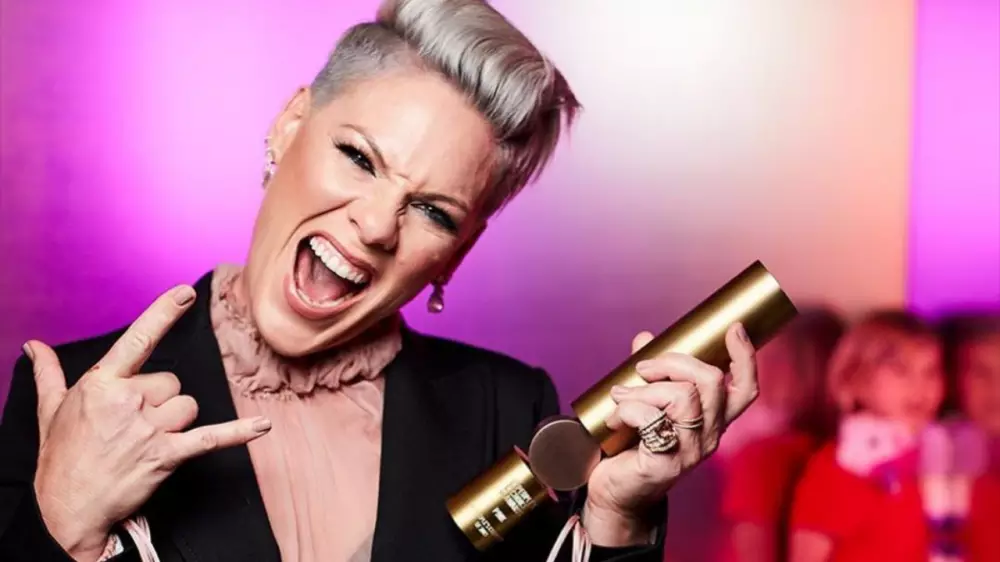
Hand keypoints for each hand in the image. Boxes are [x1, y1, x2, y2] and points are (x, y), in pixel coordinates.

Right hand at [27, 286, 271, 560]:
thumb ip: (49, 374)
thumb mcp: (50, 411)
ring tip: (146, 441)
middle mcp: (128, 401)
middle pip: (171, 383)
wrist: (65, 509)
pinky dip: (238, 433)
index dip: (162, 314)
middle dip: (159, 402)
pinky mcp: (166, 456)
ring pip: (188, 406)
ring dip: (175, 422)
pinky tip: (263, 426)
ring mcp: (148, 430)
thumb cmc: (61, 458)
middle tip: (132, 426)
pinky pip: (210, 438)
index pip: (138, 340)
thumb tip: (34, 346)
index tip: (184, 293)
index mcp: (102, 384)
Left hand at [583, 323, 757, 545]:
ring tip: (620, 396)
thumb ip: (649, 371)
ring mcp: (691, 451)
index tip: (733, 329)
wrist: (615, 490)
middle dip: (674, 362)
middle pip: (711, 381)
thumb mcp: (646, 401)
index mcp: (712, 418)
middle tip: (643, 368)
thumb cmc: (633, 444)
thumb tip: (645, 338)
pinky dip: (627, 409)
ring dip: (644, 388)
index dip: (745, 357)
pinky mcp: (667, 463)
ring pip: (682, 397)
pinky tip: (613, 418)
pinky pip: (651, 419)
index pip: (745, 389)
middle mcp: (710, 434)